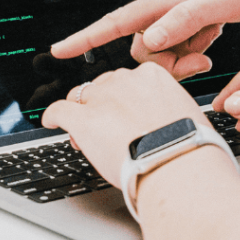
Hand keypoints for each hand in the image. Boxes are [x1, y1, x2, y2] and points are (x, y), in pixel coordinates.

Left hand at [41, 62, 208, 186]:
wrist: (177, 163)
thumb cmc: (189, 146)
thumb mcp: (187, 115)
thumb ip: (169, 110)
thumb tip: (166, 122)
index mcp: (152, 76)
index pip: (127, 80)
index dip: (120, 99)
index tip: (122, 113)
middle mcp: (125, 80)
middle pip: (102, 86)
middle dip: (100, 105)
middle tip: (104, 128)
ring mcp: (103, 98)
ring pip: (80, 96)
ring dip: (79, 111)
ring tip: (79, 132)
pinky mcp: (84, 119)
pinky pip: (59, 110)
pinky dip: (52, 116)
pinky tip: (50, 122)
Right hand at [50, 0, 239, 77]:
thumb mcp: (226, 1)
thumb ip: (188, 20)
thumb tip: (150, 39)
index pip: (119, 21)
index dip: (87, 38)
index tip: (60, 51)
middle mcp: (167, 0)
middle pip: (143, 45)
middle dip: (164, 62)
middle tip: (201, 61)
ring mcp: (177, 5)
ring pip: (162, 46)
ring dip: (182, 56)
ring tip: (210, 47)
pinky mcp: (189, 10)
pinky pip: (179, 39)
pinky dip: (192, 47)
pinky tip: (213, 36)